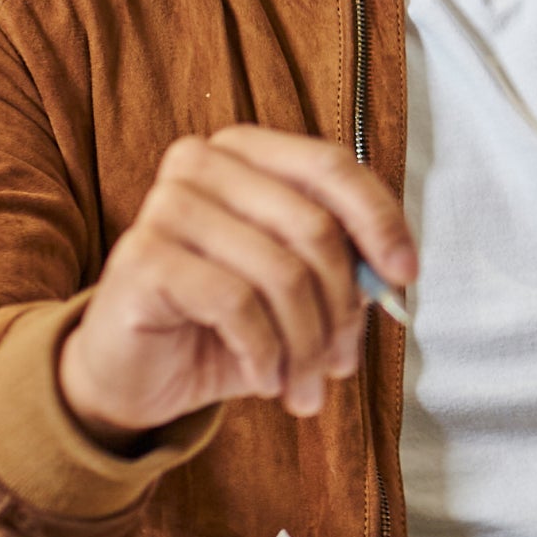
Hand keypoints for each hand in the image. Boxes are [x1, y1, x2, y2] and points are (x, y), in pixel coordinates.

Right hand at [58, 126, 415, 449]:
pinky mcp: (142, 256)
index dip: (378, 220)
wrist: (132, 373)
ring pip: (280, 272)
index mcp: (245, 151)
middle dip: (342, 307)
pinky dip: (264, 354)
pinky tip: (265, 378)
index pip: (330, 165)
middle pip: (313, 225)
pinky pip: (236, 304)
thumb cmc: (221, 321)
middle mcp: (201, 162)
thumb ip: (343, 264)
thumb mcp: (295, 286)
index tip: (404, 275)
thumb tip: (393, 273)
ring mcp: (166, 204)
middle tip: (342, 362)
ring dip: (306, 344)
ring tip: (305, 385)